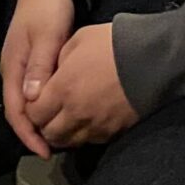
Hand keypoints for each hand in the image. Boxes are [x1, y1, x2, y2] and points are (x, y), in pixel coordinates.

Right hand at [0, 0, 76, 158]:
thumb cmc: (47, 8)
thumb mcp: (48, 35)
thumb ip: (41, 67)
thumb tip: (33, 100)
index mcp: (13, 67)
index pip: (16, 112)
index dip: (28, 134)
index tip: (46, 152)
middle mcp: (12, 70)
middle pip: (19, 111)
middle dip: (34, 132)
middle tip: (58, 149)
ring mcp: (20, 66)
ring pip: (26, 103)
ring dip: (40, 121)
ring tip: (61, 135)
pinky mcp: (31, 61)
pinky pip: (33, 92)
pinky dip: (44, 106)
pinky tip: (60, 109)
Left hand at [32, 23, 139, 149]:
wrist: (152, 59)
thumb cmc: (112, 44)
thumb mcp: (77, 41)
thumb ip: (56, 62)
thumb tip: (47, 79)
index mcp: (63, 88)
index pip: (33, 113)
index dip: (31, 108)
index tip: (36, 99)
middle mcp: (76, 113)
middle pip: (49, 133)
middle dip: (43, 124)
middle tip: (48, 112)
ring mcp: (96, 126)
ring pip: (68, 142)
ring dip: (62, 133)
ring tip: (64, 120)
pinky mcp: (113, 132)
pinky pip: (89, 142)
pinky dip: (82, 135)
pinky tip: (85, 121)